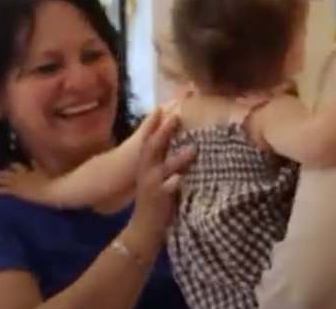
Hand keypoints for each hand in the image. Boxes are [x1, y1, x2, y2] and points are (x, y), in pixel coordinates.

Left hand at [0, 163, 58, 205]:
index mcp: (26, 170)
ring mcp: (17, 183)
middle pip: (7, 173)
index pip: (16, 166)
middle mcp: (20, 175)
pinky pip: (4, 190)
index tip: (6, 166)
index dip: (10, 166)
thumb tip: (33, 159)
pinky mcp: (16, 191)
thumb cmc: (50, 180)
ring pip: (3, 180)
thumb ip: (38, 165)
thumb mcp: (44, 170)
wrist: (48, 190)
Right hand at [124, 108, 196, 249]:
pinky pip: (167, 190)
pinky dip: (172, 183)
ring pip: (164, 168)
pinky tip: (180, 179)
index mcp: (146, 166)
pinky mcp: (159, 200)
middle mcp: (147, 172)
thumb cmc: (154, 201)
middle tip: (175, 116)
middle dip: (163, 132)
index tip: (160, 107)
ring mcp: (152, 186)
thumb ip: (164, 161)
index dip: (152, 124)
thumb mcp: (156, 177)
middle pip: (153, 148)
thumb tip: (181, 142)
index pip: (147, 141)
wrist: (143, 229)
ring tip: (193, 148)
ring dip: (178, 158)